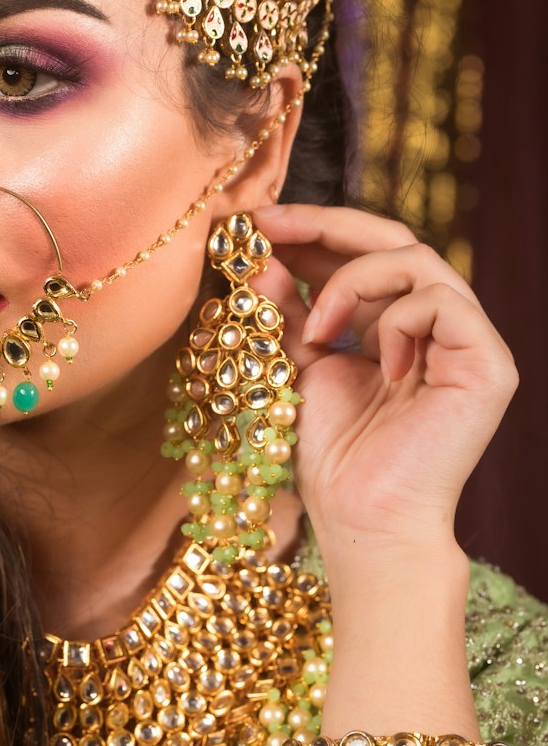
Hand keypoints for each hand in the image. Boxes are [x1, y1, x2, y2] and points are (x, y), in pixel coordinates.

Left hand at [251, 204, 517, 565]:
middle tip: (269, 225)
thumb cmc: (337, 459)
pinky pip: (440, 300)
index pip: (367, 256)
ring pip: (418, 259)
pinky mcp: (488, 363)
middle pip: (396, 241)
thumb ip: (288, 312)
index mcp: (402, 328)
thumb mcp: (300, 366)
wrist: (365, 522)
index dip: (315, 233)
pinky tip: (373, 360)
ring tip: (316, 330)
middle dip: (327, 227)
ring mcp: (471, 343)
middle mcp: (443, 328)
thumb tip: (260, 257)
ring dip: (352, 282)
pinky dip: (394, 319)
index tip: (257, 224)